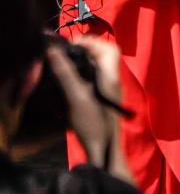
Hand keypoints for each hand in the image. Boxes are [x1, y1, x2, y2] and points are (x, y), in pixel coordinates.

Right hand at [45, 37, 120, 163]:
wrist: (103, 150)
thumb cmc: (93, 122)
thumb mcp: (76, 96)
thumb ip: (66, 73)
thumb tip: (53, 51)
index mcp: (111, 76)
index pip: (110, 48)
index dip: (92, 43)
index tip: (72, 46)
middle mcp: (112, 81)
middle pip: (102, 57)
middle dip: (84, 54)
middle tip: (65, 57)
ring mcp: (108, 92)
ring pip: (96, 70)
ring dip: (80, 67)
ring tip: (64, 70)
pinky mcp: (101, 101)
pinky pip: (92, 82)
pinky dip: (80, 80)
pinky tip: (68, 88)